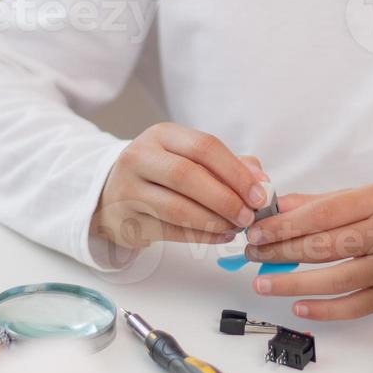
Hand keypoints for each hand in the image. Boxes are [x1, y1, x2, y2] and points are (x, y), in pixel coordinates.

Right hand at [91, 122, 270, 248]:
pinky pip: (170, 231)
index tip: (258, 193)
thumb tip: (262, 180)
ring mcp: (128, 189)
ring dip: (213, 221)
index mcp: (161, 135)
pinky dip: (201, 237)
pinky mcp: (126, 221)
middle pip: (187, 175)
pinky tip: (220, 236)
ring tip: (236, 228)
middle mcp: (140, 157)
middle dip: (225, 198)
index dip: (235, 171)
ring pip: (176, 208)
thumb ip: (227, 164)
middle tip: (249, 215)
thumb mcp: (188, 157)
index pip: (204, 147)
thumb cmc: (161, 174)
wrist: (110, 194)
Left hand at [244, 185, 372, 319]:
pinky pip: (354, 306)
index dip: (284, 225)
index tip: (257, 232)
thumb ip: (316, 204)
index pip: (322, 215)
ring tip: (264, 283)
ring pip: (336, 279)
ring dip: (294, 283)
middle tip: (254, 255)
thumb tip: (275, 210)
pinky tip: (297, 306)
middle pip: (325, 247)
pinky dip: (324, 309)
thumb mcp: (358, 197)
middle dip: (282, 252)